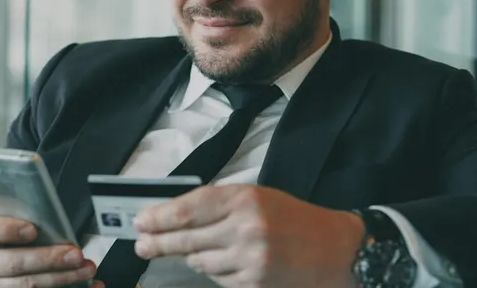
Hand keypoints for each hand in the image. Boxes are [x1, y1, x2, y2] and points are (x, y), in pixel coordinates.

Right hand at [0, 214, 103, 287]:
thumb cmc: (14, 238)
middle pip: (13, 264)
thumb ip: (29, 218)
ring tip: (87, 270)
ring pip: (27, 285)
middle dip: (48, 259)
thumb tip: (59, 220)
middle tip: (76, 254)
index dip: (7, 230)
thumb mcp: (13, 223)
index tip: (33, 230)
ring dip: (62, 278)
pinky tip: (90, 286)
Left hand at [132, 185, 364, 287]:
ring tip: (189, 251)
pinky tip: (225, 262)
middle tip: (141, 245)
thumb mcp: (257, 197)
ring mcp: (250, 260)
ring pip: (200, 263)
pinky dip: (215, 272)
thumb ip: (219, 205)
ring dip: (191, 257)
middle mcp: (245, 228)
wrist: (335, 249)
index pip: (189, 209)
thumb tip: (175, 216)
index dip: (161, 217)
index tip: (142, 221)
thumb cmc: (293, 218)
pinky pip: (219, 279)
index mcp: (244, 199)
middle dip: (159, 243)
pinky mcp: (255, 284)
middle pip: (187, 239)